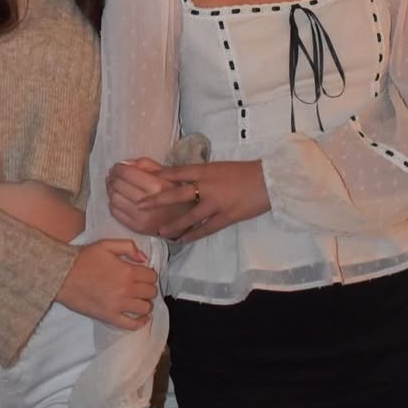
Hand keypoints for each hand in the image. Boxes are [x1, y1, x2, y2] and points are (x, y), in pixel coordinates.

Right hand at [54, 239, 156, 328]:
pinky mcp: (109, 317)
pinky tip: (141, 317)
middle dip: (148, 288)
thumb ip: (128, 247)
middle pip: (150, 292)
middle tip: (140, 285)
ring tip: (138, 299)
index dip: (149, 274)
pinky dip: (140, 322)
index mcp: (127, 271)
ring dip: (145, 303)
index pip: (151, 276)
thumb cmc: (84, 258)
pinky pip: (132, 324)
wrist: (63, 275)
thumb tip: (144, 259)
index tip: (143, 274)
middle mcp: (126, 290)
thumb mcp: (106, 245)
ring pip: (145, 308)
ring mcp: (118, 305)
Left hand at [107, 158, 170, 234]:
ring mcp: (140, 217)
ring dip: (110, 189)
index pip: (127, 173)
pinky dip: (112, 203)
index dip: (118, 168)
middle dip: (112, 177)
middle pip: (118, 185)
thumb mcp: (166, 173)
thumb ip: (146, 164)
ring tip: (113, 185)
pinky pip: (115, 213)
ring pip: (114, 198)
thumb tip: (124, 163)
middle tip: (113, 174)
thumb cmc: (175, 192)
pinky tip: (118, 198)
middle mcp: (147, 202)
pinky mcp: (136, 228)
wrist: (185, 220)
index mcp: (157, 186)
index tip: (117, 166)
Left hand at [142, 160, 269, 242]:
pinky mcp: (226, 217)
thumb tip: (182, 179)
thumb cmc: (244, 171)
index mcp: (206, 170)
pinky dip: (193, 235)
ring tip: (159, 230)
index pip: (177, 172)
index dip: (159, 175)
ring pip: (189, 216)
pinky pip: (206, 228)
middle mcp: (207, 186)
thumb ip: (202, 174)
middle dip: (157, 200)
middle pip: (177, 193)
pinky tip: (183, 240)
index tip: (142, 179)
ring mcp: (216, 203)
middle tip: (139, 205)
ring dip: (173, 224)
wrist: (268, 180)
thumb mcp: (220, 167)